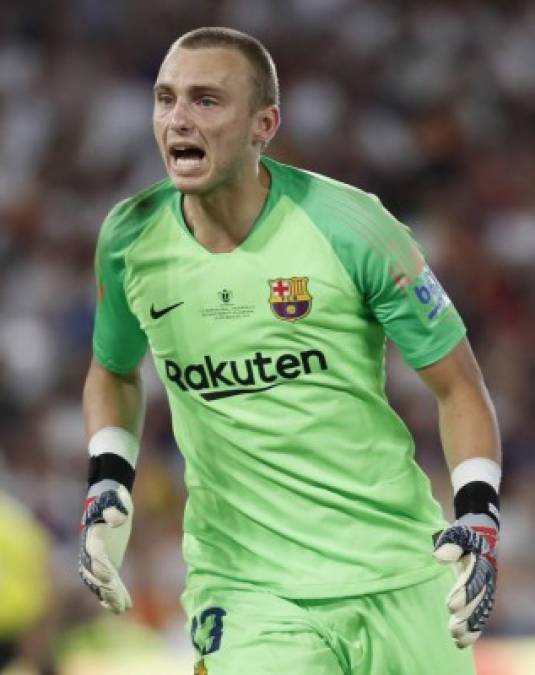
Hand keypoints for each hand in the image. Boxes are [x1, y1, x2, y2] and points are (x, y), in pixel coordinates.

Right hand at [79, 480, 133, 612]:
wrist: (107, 502)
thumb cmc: (112, 500)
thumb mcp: (115, 500)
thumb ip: (116, 509)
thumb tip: (118, 518)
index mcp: (92, 537)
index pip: (95, 554)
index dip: (100, 567)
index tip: (108, 578)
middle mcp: (90, 552)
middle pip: (95, 574)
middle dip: (106, 588)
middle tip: (119, 600)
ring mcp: (96, 561)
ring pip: (99, 584)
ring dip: (110, 596)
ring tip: (123, 608)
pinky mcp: (106, 565)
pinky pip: (106, 585)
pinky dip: (112, 597)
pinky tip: (123, 608)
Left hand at [434, 514, 497, 647]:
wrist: (481, 533)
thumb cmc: (464, 534)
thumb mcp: (456, 533)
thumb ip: (449, 544)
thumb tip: (438, 557)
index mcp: (481, 561)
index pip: (473, 580)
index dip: (463, 594)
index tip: (450, 606)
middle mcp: (487, 578)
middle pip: (479, 600)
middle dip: (466, 615)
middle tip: (452, 627)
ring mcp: (487, 588)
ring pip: (481, 611)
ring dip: (470, 626)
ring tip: (455, 637)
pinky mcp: (483, 596)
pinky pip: (481, 615)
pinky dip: (473, 629)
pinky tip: (460, 641)